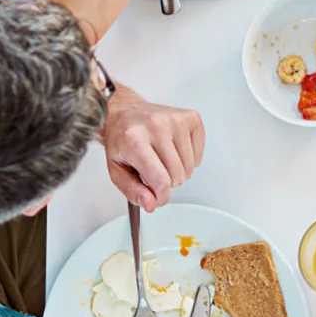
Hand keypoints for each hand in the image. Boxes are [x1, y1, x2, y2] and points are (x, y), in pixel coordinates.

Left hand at [102, 86, 205, 211]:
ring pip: (190, 167)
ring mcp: (176, 120)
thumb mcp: (116, 170)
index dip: (161, 196)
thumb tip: (152, 204)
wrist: (126, 111)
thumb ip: (133, 191)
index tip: (158, 198)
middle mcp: (157, 126)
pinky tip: (175, 150)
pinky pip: (199, 155)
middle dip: (168, 181)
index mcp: (134, 140)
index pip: (160, 180)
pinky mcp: (191, 117)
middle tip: (155, 170)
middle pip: (177, 175)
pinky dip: (189, 159)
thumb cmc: (121, 140)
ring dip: (179, 170)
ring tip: (164, 159)